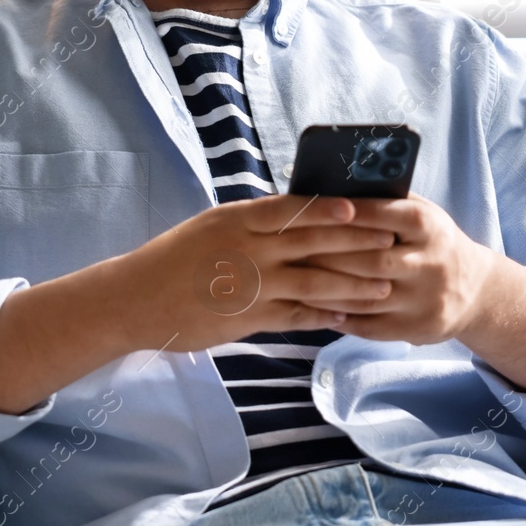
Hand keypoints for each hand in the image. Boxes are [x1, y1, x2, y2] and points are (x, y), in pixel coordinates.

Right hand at [111, 193, 397, 352]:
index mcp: (239, 220)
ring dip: (353, 285)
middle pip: (313, 243)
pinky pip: (297, 316)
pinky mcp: (249, 318)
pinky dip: (325, 316)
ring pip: (313, 282)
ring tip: (383, 287)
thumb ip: (253, 222)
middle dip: (357, 244)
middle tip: (390, 243)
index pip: (292, 209)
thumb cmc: (174, 258)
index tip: (361, 207)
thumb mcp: (212, 226)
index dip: (329, 209)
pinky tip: (349, 318)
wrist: (135, 299)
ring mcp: (251, 286)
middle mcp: (249, 250)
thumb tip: (297, 212)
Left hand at [295, 191, 504, 344]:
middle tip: (292, 249)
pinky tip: (313, 306)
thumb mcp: (425, 215)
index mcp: (430, 228)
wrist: (476, 291)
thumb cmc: (434, 242)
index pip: (388, 216)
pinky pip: (368, 324)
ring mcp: (424, 300)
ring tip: (294, 279)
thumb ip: (389, 202)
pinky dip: (338, 315)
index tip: (320, 208)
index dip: (354, 213)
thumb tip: (337, 188)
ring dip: (325, 289)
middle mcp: (431, 263)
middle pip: (371, 260)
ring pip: (365, 296)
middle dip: (328, 255)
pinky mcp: (416, 328)